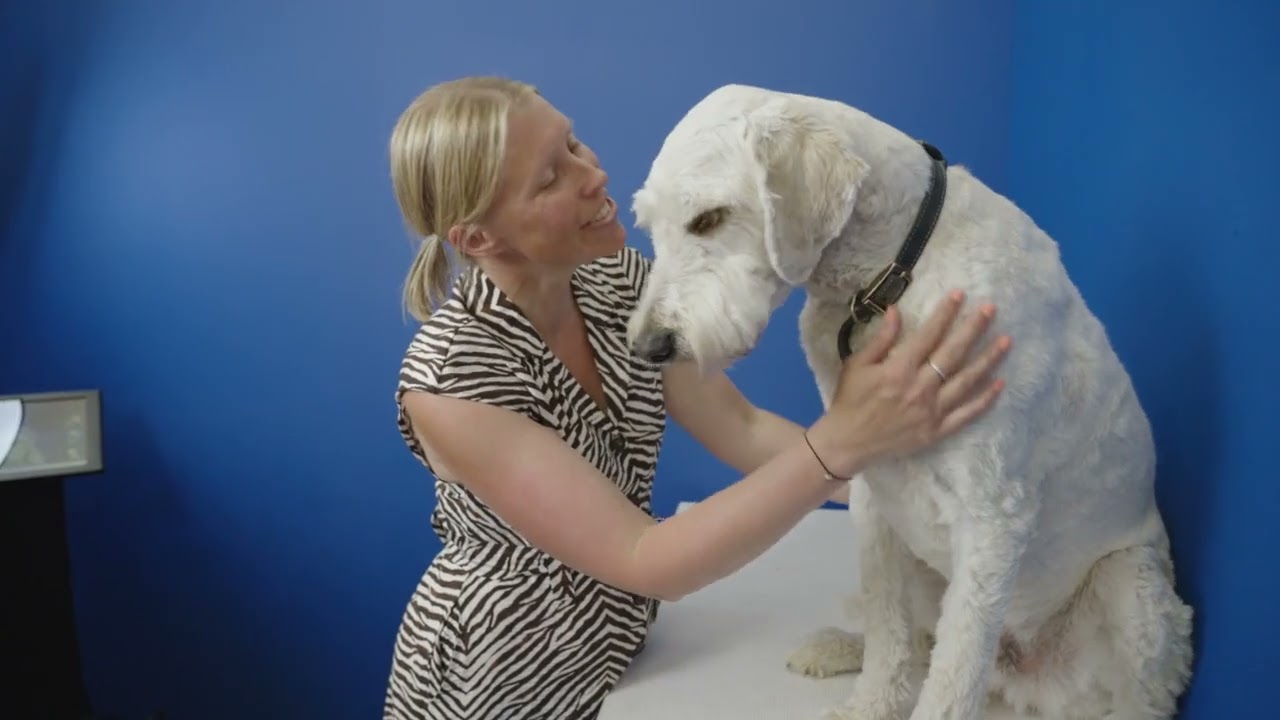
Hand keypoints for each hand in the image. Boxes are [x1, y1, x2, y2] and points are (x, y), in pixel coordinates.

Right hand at [809, 290, 1010, 475]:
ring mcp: (932, 410)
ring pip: (967, 380)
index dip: (946, 313)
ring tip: (1006, 340)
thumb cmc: (849, 401)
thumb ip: (880, 339)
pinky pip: (967, 413)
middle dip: (974, 328)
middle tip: (991, 309)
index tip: (960, 294)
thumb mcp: (856, 365)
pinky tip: (1000, 383)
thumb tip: (896, 311)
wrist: (847, 443)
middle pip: (954, 353)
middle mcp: (920, 387)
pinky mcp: (937, 430)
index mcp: (898, 369)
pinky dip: (985, 399)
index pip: (929, 334)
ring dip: (988, 359)